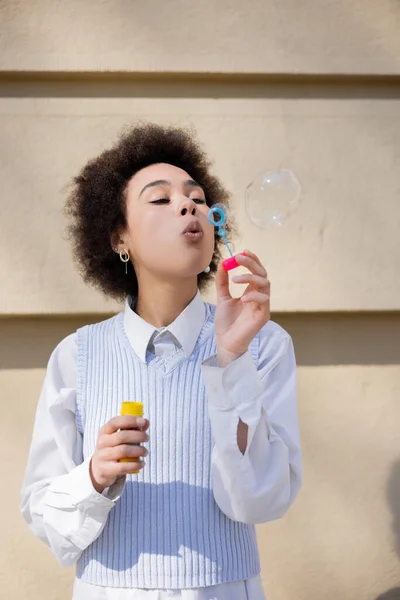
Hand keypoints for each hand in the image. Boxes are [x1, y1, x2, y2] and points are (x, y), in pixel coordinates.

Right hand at [90, 416, 149, 493]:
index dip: (131, 420)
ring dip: (139, 450)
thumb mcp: (118, 438)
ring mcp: (102, 457)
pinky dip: (135, 465)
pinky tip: (141, 463)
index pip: (116, 422)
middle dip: (138, 436)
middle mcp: (102, 443)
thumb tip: (146, 422)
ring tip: (145, 452)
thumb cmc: (113, 449)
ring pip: (123, 451)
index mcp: (104, 431)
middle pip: (121, 436)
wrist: (98, 469)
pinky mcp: (105, 470)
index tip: (144, 421)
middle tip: (147, 438)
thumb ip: (132, 429)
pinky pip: (123, 467)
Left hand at [214, 249, 269, 366]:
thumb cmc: (226, 322)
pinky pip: (263, 300)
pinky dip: (253, 295)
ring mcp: (262, 306)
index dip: (252, 260)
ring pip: (265, 284)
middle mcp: (259, 297)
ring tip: (235, 279)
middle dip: (252, 263)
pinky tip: (242, 298)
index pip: (256, 271)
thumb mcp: (222, 298)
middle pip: (262, 274)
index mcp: (251, 292)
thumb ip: (223, 282)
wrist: (225, 342)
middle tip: (239, 257)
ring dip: (251, 277)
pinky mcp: (263, 315)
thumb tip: (223, 264)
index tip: (243, 251)